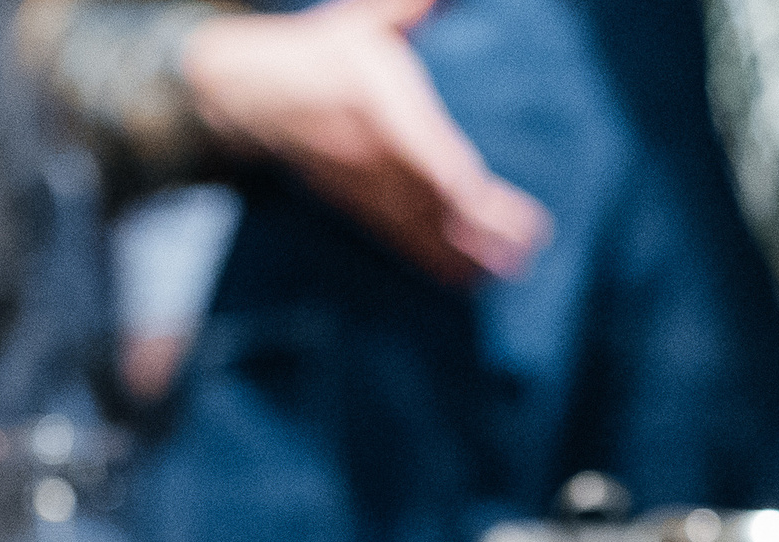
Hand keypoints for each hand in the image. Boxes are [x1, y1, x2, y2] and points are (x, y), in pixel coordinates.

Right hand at [178, 0, 550, 283]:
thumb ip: (412, 9)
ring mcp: (365, 187)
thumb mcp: (364, 22)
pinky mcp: (357, 206)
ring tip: (511, 269)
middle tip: (527, 244)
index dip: (454, 183)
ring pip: (421, 230)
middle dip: (480, 229)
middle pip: (434, 202)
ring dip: (466, 255)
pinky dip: (435, 261)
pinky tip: (470, 279)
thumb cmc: (319, 53)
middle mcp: (376, 157)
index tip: (487, 199)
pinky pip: (401, 241)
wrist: (251, 93)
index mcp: (381, 110)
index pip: (423, 155)